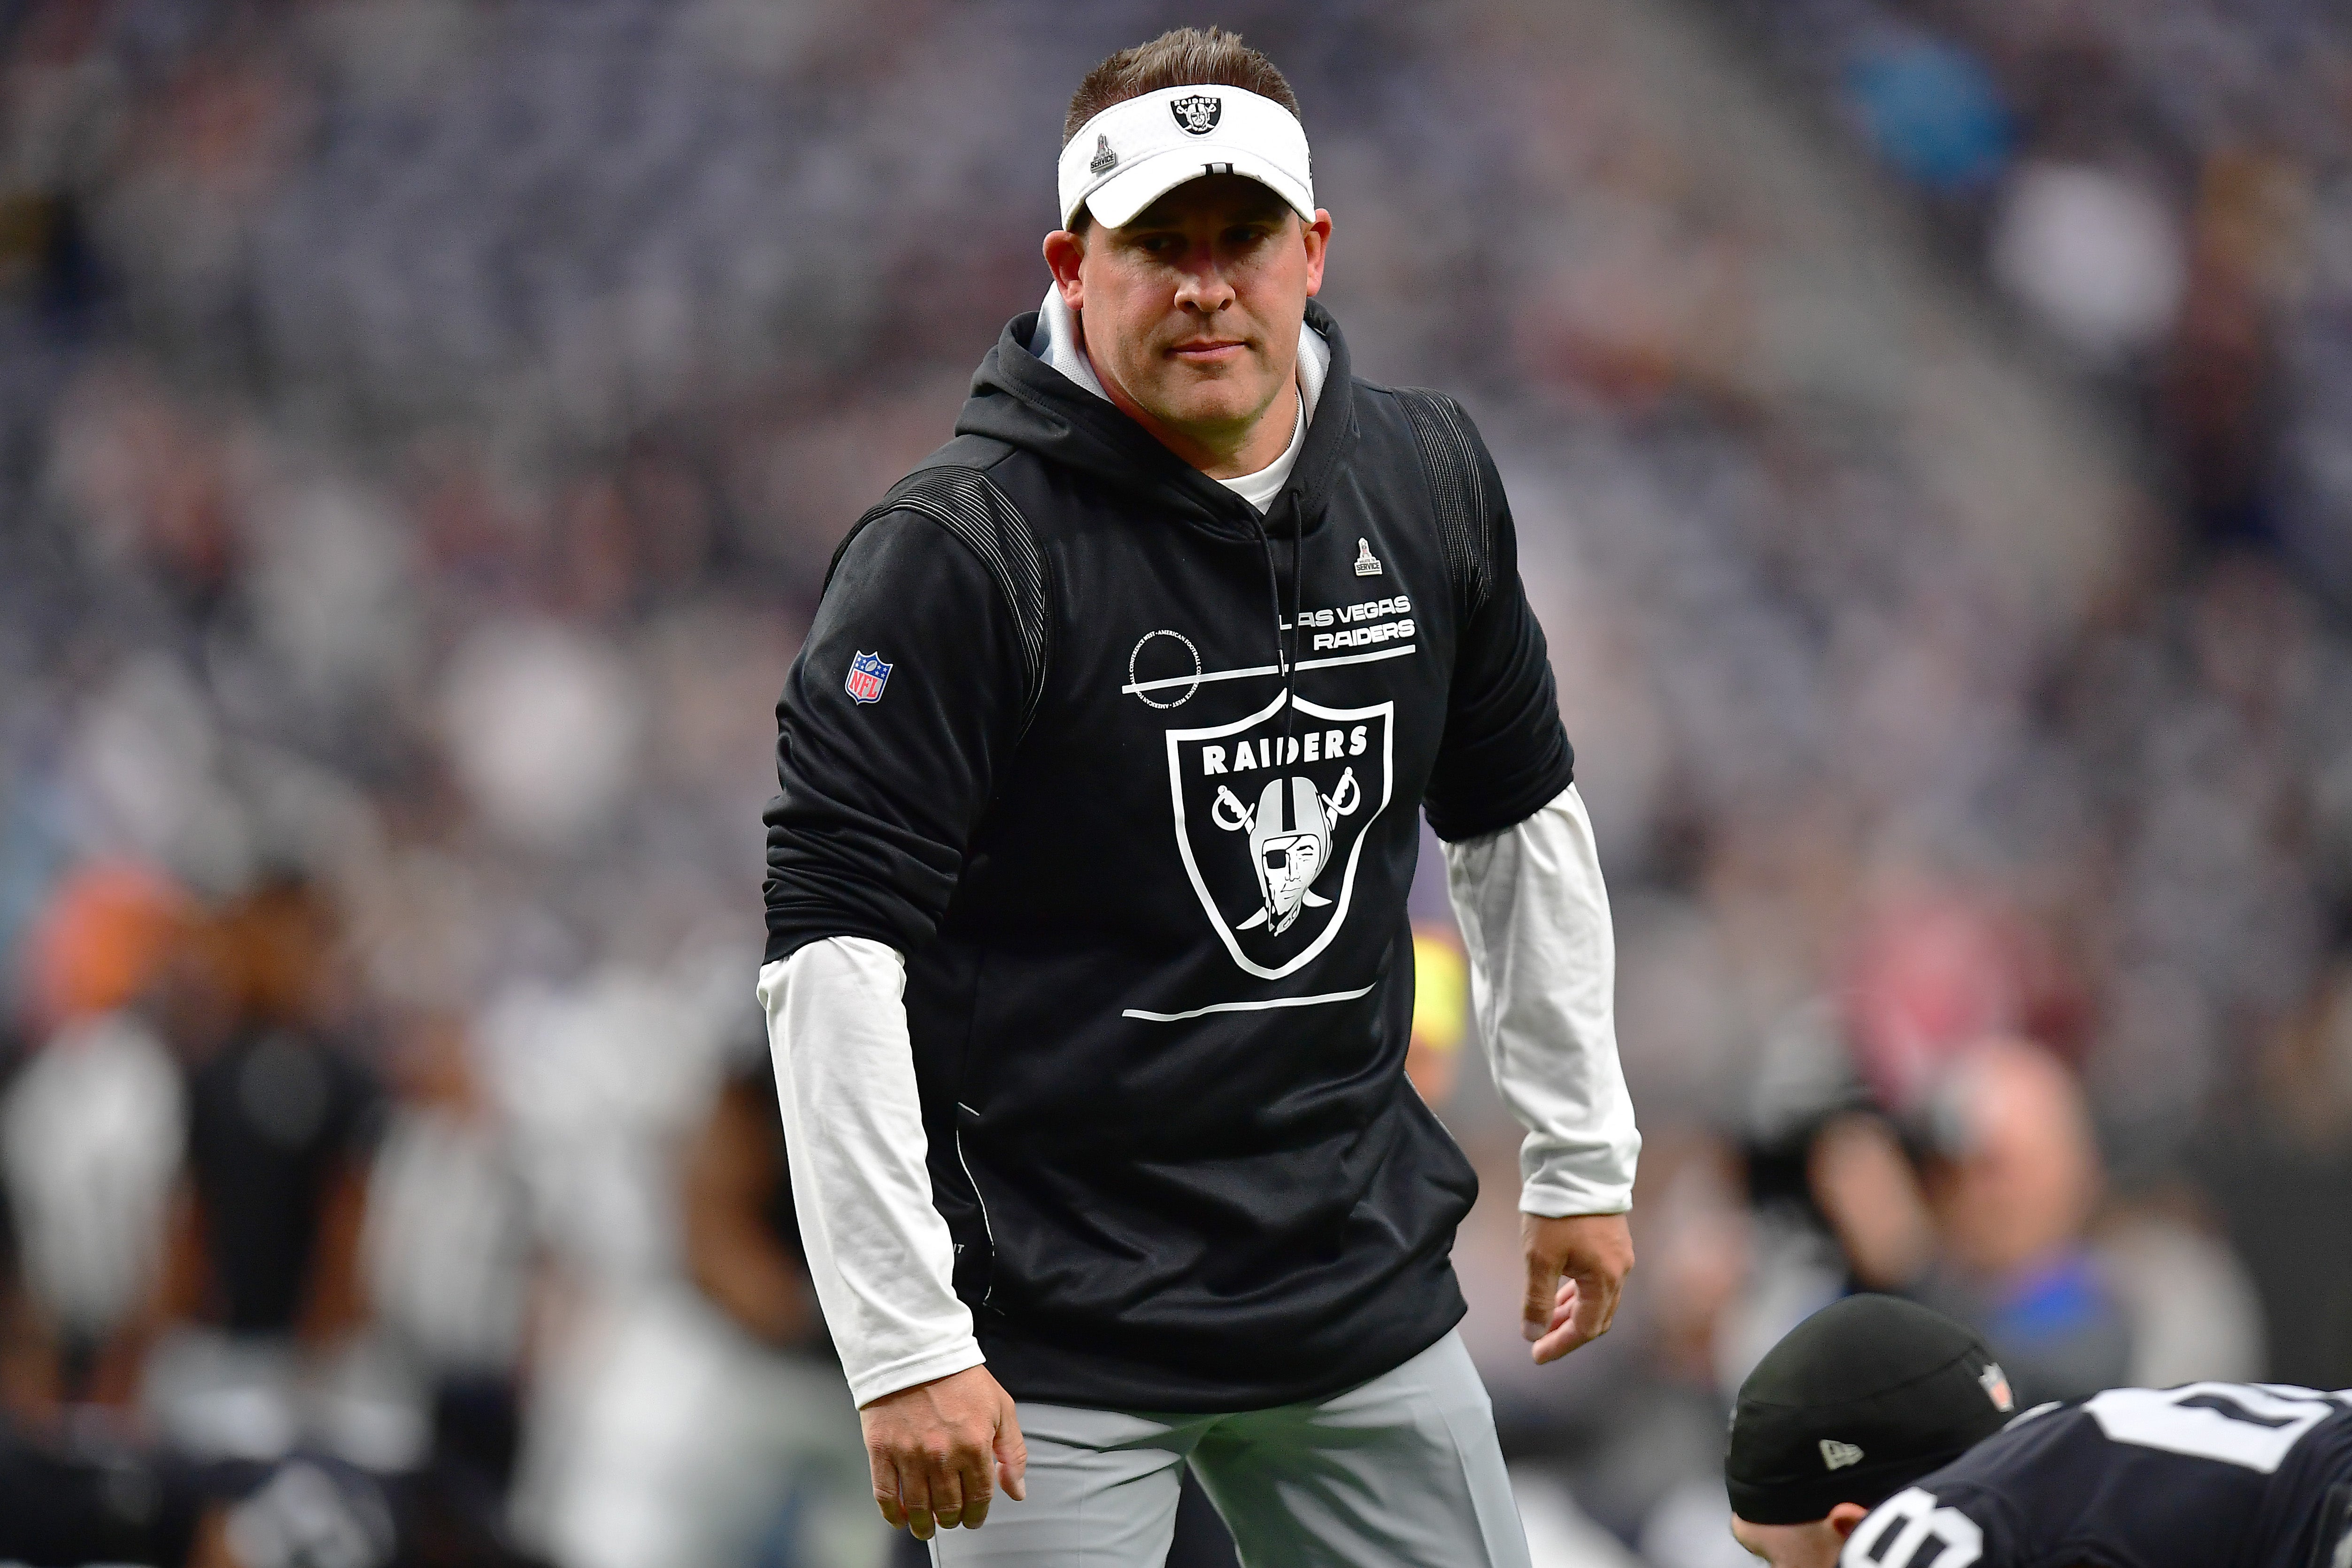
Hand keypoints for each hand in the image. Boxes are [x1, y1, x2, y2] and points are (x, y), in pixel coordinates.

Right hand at [859, 1364, 1027, 1538]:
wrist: (916, 1351)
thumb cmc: (960, 1378)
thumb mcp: (1001, 1408)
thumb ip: (1013, 1452)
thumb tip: (1017, 1492)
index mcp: (974, 1445)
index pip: (979, 1498)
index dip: (977, 1515)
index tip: (974, 1519)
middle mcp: (942, 1455)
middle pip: (948, 1508)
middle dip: (952, 1520)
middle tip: (951, 1520)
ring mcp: (909, 1454)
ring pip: (918, 1507)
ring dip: (924, 1525)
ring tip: (926, 1528)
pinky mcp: (881, 1450)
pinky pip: (885, 1495)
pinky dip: (892, 1514)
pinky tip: (900, 1518)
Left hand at [1521, 1211, 1633, 1363]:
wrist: (1576, 1163)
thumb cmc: (1557, 1210)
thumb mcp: (1540, 1257)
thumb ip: (1538, 1300)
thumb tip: (1533, 1334)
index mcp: (1606, 1279)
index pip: (1586, 1328)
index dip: (1561, 1344)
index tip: (1536, 1355)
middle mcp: (1619, 1270)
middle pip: (1596, 1316)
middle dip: (1567, 1332)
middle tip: (1539, 1341)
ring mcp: (1618, 1254)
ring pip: (1597, 1297)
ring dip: (1571, 1311)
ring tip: (1545, 1320)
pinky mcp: (1611, 1240)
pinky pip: (1597, 1278)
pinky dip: (1577, 1291)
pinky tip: (1559, 1291)